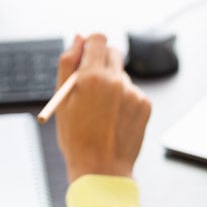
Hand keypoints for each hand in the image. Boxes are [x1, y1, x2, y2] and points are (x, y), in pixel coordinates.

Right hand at [55, 33, 151, 182]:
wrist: (100, 169)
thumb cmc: (75, 135)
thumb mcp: (61, 98)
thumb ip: (67, 62)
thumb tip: (78, 37)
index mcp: (92, 76)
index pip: (98, 39)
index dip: (90, 44)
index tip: (86, 53)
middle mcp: (116, 80)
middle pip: (112, 52)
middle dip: (101, 61)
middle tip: (90, 82)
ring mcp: (133, 93)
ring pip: (121, 74)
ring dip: (111, 82)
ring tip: (100, 108)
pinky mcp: (145, 105)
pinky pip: (132, 91)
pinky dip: (123, 98)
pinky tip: (113, 116)